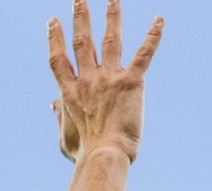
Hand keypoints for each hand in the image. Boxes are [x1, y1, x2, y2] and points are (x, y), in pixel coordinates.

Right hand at [48, 0, 162, 162]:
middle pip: (82, 41)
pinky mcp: (131, 81)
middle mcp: (87, 80)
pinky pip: (144, 53)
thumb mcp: (64, 136)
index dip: (54, 38)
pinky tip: (160, 19)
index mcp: (69, 92)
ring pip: (110, 39)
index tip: (53, 21)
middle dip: (80, 17)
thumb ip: (59, 116)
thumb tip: (51, 105)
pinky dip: (153, 36)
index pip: (58, 58)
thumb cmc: (84, 153)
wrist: (103, 155)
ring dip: (111, 15)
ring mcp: (108, 78)